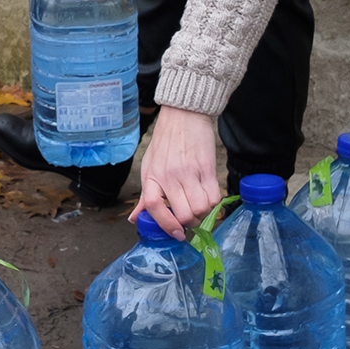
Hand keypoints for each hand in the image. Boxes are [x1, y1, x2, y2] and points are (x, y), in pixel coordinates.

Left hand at [132, 107, 219, 237]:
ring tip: (199, 205)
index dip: (165, 225)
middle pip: (183, 215)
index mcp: (152, 176)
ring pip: (201, 209)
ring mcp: (189, 172)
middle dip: (189, 223)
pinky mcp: (207, 167)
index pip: (154, 207)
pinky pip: (214, 196)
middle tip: (190, 217)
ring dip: (203, 214)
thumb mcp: (148, 166)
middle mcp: (169, 176)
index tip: (176, 233)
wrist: (183, 115)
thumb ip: (144, 196)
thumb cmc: (165, 141)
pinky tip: (208, 196)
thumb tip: (135, 219)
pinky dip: (213, 203)